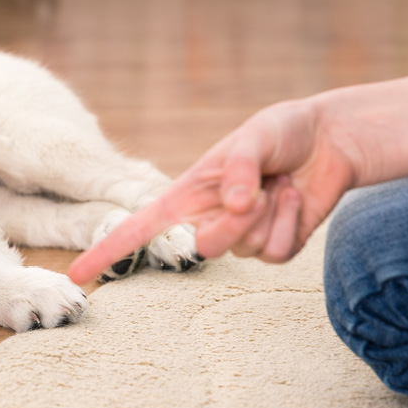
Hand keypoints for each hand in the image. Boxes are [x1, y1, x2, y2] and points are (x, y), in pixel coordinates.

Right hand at [69, 99, 355, 283]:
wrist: (329, 141)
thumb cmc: (281, 132)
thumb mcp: (256, 136)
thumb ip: (239, 168)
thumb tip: (232, 205)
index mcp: (186, 195)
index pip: (137, 228)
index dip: (106, 251)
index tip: (78, 275)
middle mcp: (207, 220)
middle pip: (204, 248)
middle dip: (235, 223)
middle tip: (260, 190)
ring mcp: (239, 238)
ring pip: (244, 251)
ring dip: (270, 214)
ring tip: (280, 184)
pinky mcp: (272, 247)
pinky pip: (275, 253)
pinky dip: (291, 223)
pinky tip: (295, 198)